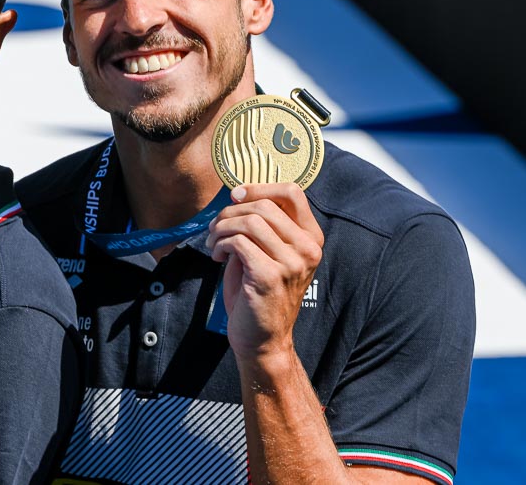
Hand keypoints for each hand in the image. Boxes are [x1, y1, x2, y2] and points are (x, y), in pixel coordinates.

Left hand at [206, 183, 323, 359]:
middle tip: (215, 227)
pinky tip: (217, 256)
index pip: (292, 192)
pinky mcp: (271, 276)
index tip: (235, 197)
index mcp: (311, 238)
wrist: (262, 338)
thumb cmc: (259, 292)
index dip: (259, 187)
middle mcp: (308, 249)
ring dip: (222, 227)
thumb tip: (238, 194)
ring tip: (214, 242)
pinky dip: (221, 244)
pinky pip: (239, 242)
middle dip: (231, 212)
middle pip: (265, 205)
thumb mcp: (267, 251)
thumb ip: (261, 224)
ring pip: (250, 222)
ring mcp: (292, 263)